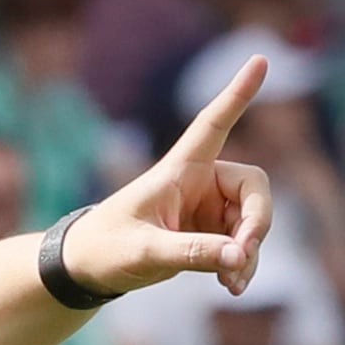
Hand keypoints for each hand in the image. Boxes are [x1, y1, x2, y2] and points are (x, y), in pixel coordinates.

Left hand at [64, 56, 272, 297]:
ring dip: (249, 252)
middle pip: (253, 188)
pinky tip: (232, 286)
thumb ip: (191, 253)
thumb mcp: (144, 250)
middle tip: (243, 255)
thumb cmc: (103, 249)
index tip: (259, 59)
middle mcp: (198, 184)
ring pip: (252, 222)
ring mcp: (206, 210)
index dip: (236, 94)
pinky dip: (241, 265)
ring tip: (233, 284)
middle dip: (257, 222)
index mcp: (178, 171)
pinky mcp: (208, 235)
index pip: (212, 125)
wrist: (85, 271)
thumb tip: (240, 257)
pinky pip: (241, 246)